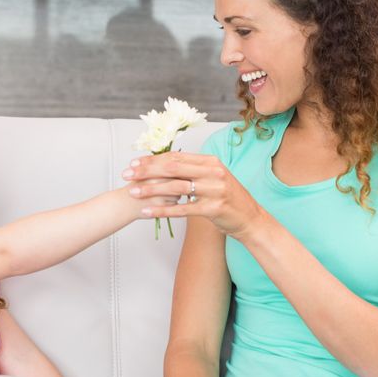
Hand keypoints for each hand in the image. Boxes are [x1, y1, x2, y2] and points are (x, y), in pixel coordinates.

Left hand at [124, 153, 264, 239]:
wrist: (250, 219)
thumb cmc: (228, 199)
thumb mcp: (214, 178)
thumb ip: (194, 170)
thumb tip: (168, 164)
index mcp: (211, 162)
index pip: (176, 156)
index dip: (152, 159)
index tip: (134, 163)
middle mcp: (213, 172)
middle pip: (173, 168)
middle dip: (147, 171)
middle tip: (127, 175)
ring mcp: (214, 190)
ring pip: (175, 187)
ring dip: (151, 189)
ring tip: (133, 192)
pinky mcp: (213, 209)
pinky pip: (183, 209)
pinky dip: (163, 210)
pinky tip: (148, 212)